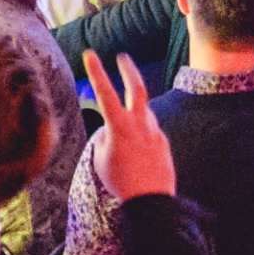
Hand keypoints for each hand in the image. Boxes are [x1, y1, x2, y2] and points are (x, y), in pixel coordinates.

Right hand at [82, 52, 177, 203]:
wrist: (151, 200)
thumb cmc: (120, 182)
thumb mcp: (101, 158)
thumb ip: (105, 137)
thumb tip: (111, 128)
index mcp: (119, 126)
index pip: (104, 91)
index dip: (96, 71)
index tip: (90, 53)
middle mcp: (139, 123)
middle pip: (137, 87)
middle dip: (128, 69)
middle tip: (123, 57)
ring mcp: (154, 131)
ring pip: (143, 112)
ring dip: (133, 113)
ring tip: (125, 134)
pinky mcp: (163, 141)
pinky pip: (149, 132)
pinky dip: (140, 136)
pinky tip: (137, 154)